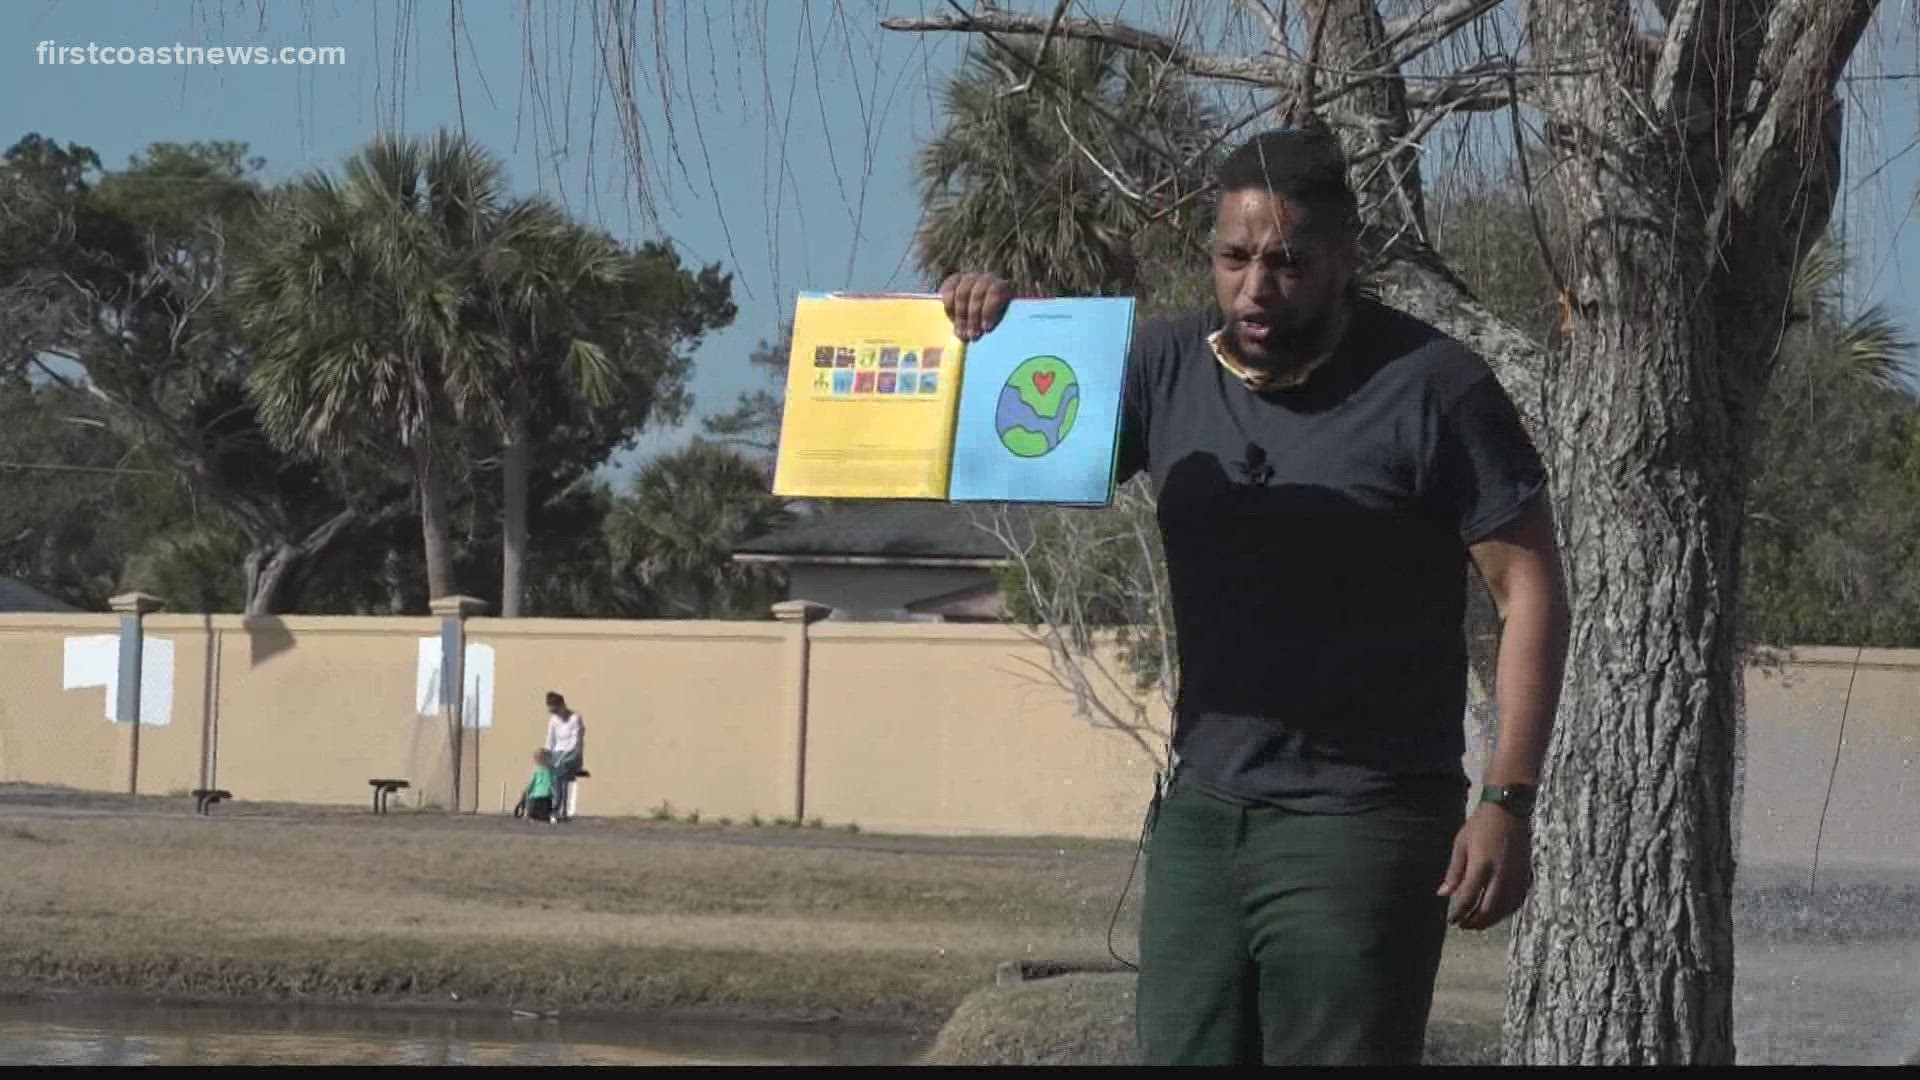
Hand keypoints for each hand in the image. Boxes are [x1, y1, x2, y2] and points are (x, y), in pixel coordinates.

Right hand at [939, 272, 1012, 340]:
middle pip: (978, 294)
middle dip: (974, 317)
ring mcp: (971, 278)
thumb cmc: (992, 326)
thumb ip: (1002, 328)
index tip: (987, 329)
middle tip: (972, 336)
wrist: (977, 321)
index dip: (990, 309)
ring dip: (961, 316)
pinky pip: (949, 288)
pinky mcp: (955, 280)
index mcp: (1003, 287)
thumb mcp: (1001, 326)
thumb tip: (998, 337)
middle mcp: (987, 280)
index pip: (996, 290)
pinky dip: (949, 305)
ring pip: (962, 293)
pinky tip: (951, 319)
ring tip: (961, 334)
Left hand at [1438, 803, 1531, 929]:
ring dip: (1491, 920)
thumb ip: (1454, 871)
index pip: (1468, 897)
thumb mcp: (1461, 844)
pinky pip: (1517, 901)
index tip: (1451, 920)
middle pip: (1489, 909)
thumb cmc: (1481, 824)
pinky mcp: (1525, 874)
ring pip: (1505, 909)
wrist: (1508, 810)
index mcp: (1482, 864)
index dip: (1459, 913)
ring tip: (1477, 922)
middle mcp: (1501, 873)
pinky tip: (1497, 913)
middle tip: (1464, 925)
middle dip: (1475, 922)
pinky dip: (1506, 911)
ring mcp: (1516, 875)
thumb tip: (1443, 894)